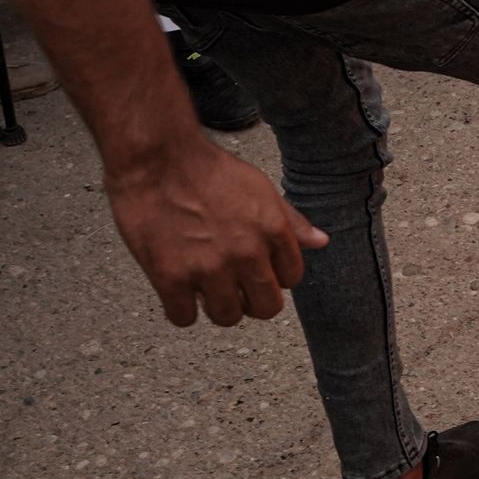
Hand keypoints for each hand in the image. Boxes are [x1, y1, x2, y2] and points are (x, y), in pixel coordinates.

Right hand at [105, 136, 327, 327]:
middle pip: (265, 308)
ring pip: (226, 318)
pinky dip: (180, 310)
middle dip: (253, 303)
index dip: (275, 277)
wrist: (157, 160)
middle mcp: (246, 254)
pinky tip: (177, 292)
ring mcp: (208, 269)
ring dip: (218, 308)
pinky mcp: (171, 278)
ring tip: (205, 289)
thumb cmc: (208, 170)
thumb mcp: (260, 187)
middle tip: (236, 291)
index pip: (291, 279)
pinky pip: (183, 318)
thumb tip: (320, 241)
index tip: (259, 272)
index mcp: (272, 231)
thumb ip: (290, 220)